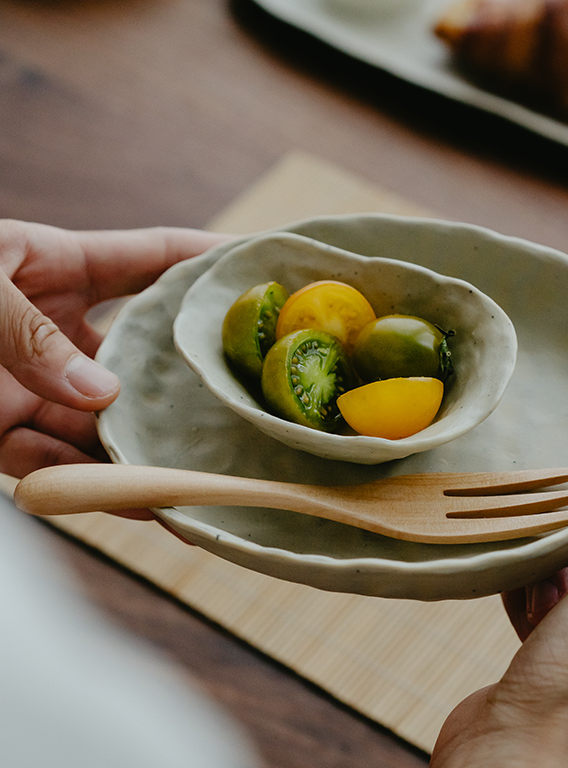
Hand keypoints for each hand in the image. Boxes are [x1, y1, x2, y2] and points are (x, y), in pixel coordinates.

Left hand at [0, 220, 230, 515]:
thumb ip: (29, 335)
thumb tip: (102, 398)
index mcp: (50, 264)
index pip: (152, 259)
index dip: (209, 262)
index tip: (265, 272)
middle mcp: (52, 328)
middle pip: (143, 351)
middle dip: (192, 370)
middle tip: (249, 389)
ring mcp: (29, 383)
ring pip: (107, 418)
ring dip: (150, 442)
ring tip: (206, 463)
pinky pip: (57, 463)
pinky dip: (93, 484)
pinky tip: (139, 500)